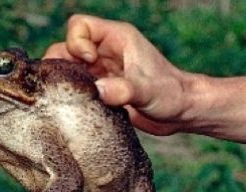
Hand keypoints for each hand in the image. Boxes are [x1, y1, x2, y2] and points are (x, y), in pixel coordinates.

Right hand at [43, 14, 198, 135]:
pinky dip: (73, 96)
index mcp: (117, 38)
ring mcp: (102, 71)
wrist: (181, 113)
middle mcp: (106, 51)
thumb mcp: (148, 91)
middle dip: (64, 65)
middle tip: (75, 85)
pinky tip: (82, 109)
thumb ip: (124, 90)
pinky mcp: (102, 89)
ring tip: (76, 98)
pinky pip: (76, 87)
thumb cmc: (171, 95)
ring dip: (66, 83)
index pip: (79, 26)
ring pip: (68, 68)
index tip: (89, 63)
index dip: (76, 43)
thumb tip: (99, 91)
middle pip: (66, 48)